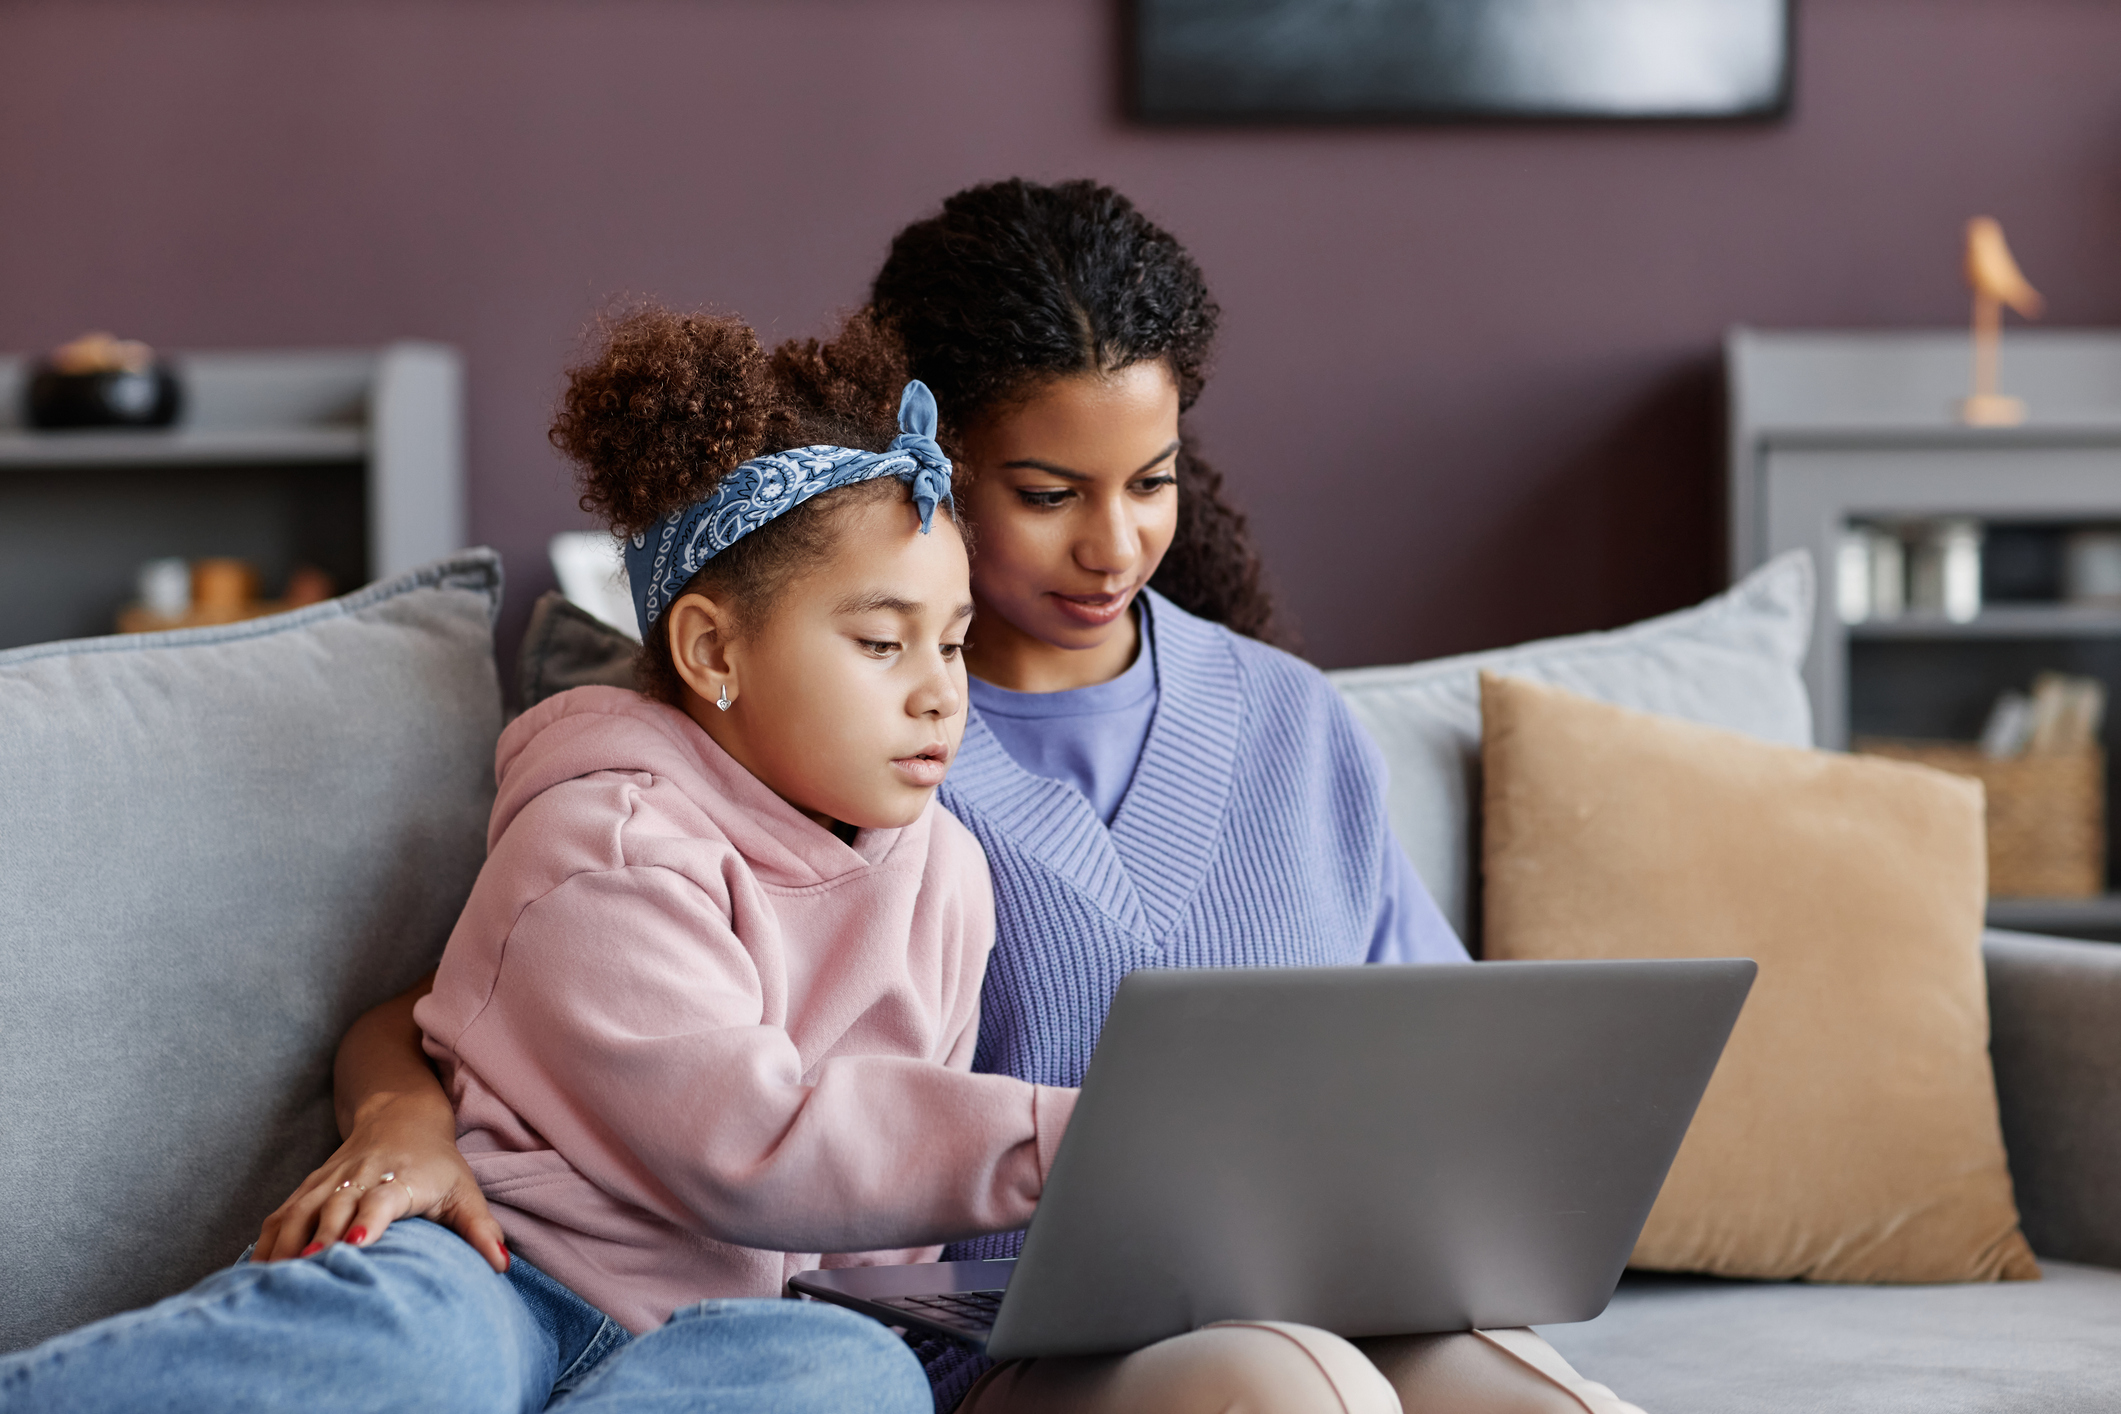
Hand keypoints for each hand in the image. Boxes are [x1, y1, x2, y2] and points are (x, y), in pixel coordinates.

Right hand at [252, 1088, 507, 1270]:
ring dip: (284, 1246)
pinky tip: (254, 1274)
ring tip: (271, 1285)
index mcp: (402, 1177)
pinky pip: (281, 1215)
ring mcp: (330, 1180)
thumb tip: (501, 1265)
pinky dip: (266, 1242)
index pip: (382, 1197)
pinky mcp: (309, 1186)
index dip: (368, 1218)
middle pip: (333, 1208)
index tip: (355, 1243)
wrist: (401, 1116)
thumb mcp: (465, 1192)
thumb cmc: (438, 1165)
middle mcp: (361, 1176)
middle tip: (305, 1279)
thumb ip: (480, 1229)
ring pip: (299, 1212)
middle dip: (318, 1241)